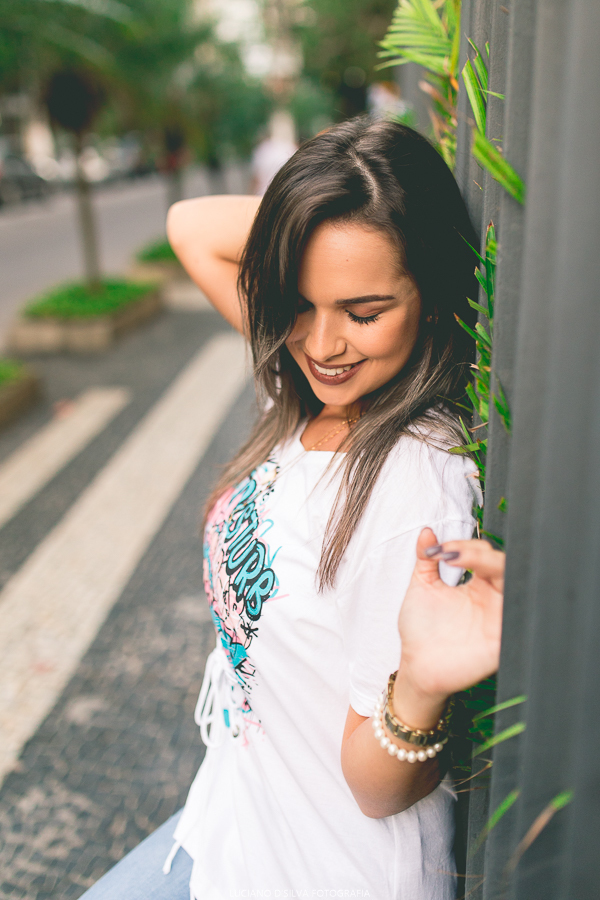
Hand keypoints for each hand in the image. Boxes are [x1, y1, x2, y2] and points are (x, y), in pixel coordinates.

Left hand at [396, 529, 503, 706]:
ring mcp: (500, 618)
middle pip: (505, 565)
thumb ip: (426, 559)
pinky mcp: (503, 640)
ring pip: (516, 584)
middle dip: (481, 554)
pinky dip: (510, 601)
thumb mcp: (422, 586)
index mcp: (479, 585)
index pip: (485, 555)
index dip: (465, 546)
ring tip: (468, 561)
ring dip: (496, 566)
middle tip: (454, 554)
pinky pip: (518, 618)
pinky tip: (487, 592)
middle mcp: (494, 599)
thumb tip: (426, 531)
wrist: (416, 666)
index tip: (439, 551)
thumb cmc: (421, 630)